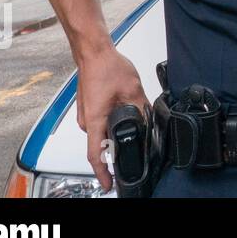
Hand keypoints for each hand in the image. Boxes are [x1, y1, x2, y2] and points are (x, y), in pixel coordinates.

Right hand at [75, 47, 149, 192]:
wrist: (94, 52)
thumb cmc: (107, 67)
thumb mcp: (133, 91)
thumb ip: (142, 110)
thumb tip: (150, 121)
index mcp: (94, 120)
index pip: (95, 155)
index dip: (102, 173)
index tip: (109, 185)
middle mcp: (86, 121)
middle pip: (101, 145)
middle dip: (117, 151)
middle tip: (133, 152)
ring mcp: (85, 115)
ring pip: (102, 133)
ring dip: (115, 135)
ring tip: (133, 127)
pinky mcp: (89, 108)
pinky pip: (100, 123)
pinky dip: (112, 125)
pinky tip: (124, 115)